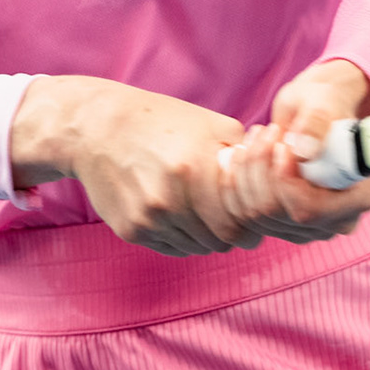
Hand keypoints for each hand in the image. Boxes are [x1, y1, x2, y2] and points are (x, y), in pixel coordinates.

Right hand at [10, 76, 256, 256]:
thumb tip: (274, 178)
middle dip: (233, 233)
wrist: (95, 128)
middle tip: (234, 218)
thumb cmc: (158, 121)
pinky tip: (179, 213)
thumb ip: (244, 153)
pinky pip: (170, 248)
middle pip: (220, 241)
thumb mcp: (208, 123)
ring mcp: (148, 218)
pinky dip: (182, 237)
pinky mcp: (130, 231)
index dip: (252, 223)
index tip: (253, 215)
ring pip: (196, 248)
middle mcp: (170, 199)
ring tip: (204, 212)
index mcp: (195, 170)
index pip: (240, 223)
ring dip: (207, 236)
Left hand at [217, 59, 369, 243]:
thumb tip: (303, 151)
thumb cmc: (324, 105)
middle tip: (265, 130)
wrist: (312, 113)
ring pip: (256, 215)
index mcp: (361, 196)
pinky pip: (244, 216)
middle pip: (278, 214)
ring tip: (256, 135)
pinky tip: (240, 154)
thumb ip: (316, 123)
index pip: (311, 210)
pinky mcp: (282, 226)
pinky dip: (234, 183)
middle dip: (260, 169)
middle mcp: (337, 222)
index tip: (281, 144)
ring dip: (245, 171)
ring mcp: (309, 229)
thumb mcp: (324, 103)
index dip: (285, 180)